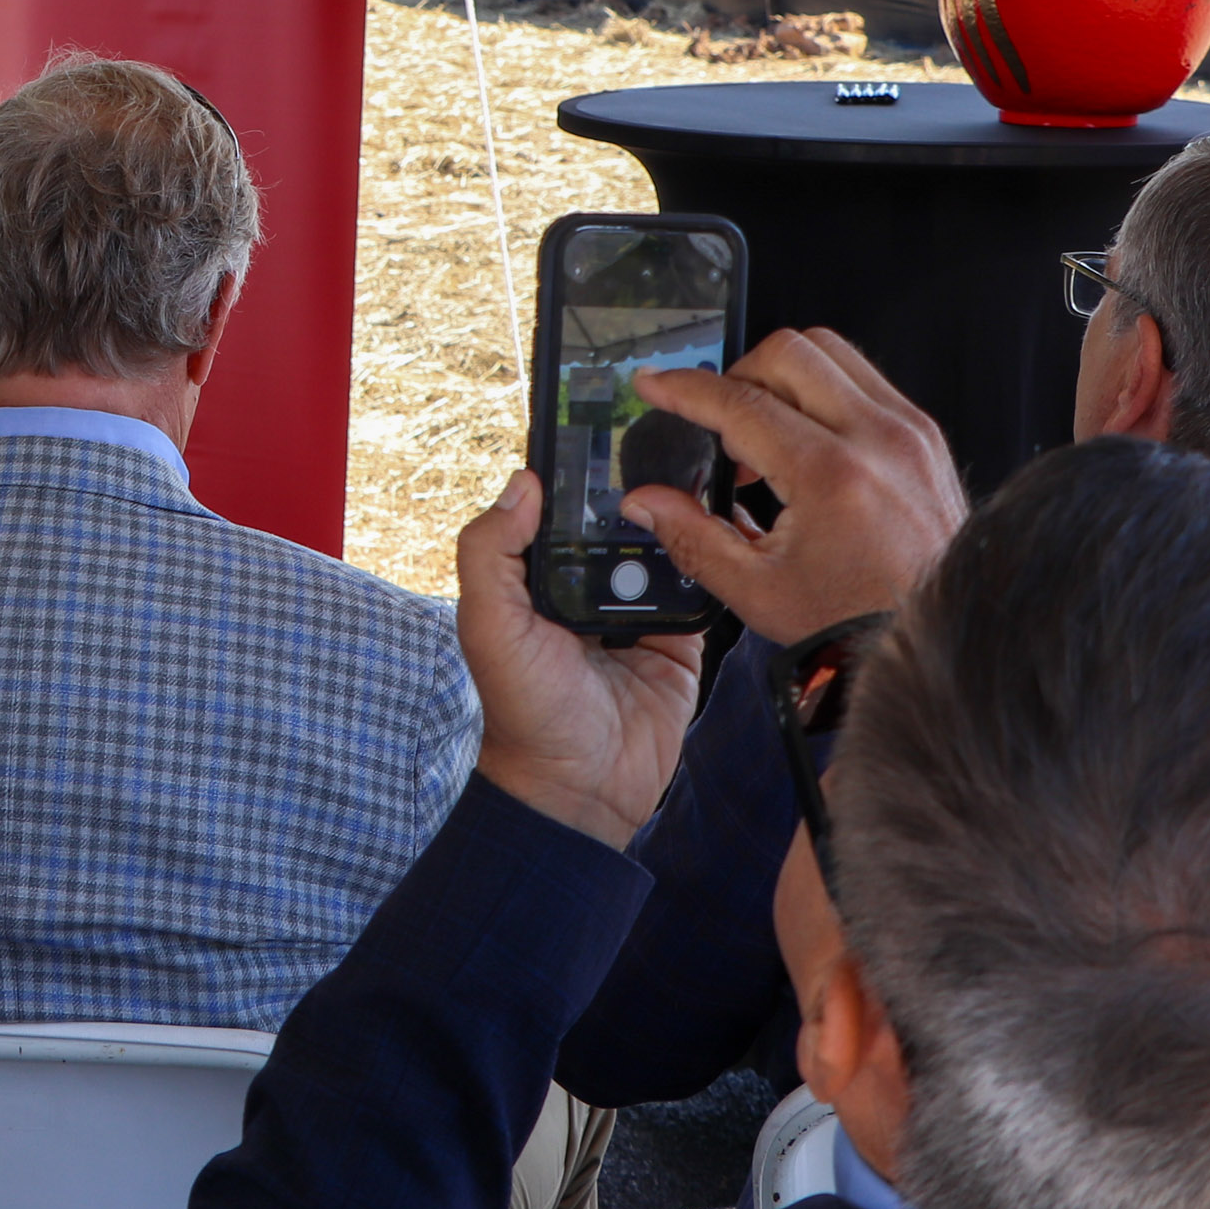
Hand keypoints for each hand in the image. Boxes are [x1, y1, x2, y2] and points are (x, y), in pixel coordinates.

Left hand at [456, 472, 701, 845]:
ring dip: (680, 521)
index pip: (560, 505)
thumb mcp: (488, 625)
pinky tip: (722, 534)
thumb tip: (522, 483)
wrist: (582, 788)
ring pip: (664, 545)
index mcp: (539, 573)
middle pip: (619, 518)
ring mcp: (638, 608)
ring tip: (706, 477)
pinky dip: (710, 565)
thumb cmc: (524, 709)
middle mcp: (587, 584)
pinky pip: (699, 589)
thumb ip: (490, 552)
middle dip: (640, 488)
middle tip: (673, 441)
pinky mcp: (679, 637)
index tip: (607, 421)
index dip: (578, 467)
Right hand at [625, 330, 967, 646]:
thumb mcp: (757, 590)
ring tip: (762, 433)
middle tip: (718, 422)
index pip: (740, 403)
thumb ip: (691, 537)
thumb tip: (646, 501)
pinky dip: (822, 391)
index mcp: (832, 476)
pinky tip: (804, 440)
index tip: (655, 383)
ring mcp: (908, 432)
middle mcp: (877, 440)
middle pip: (786, 354)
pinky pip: (863, 378)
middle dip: (736, 377)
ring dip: (781, 378)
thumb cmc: (856, 621)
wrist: (928, 636)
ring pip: (829, 352)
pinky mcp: (924, 436)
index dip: (684, 388)